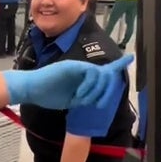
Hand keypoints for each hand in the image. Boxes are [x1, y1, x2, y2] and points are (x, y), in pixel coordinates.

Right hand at [4, 55, 131, 108]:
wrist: (31, 90)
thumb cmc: (47, 96)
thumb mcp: (72, 100)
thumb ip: (85, 97)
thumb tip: (99, 100)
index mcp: (83, 78)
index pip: (104, 70)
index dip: (117, 65)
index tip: (130, 58)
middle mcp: (82, 70)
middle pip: (106, 75)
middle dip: (106, 91)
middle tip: (97, 103)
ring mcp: (77, 67)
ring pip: (100, 75)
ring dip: (95, 91)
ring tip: (82, 99)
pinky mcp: (71, 66)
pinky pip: (90, 72)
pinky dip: (88, 86)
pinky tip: (78, 94)